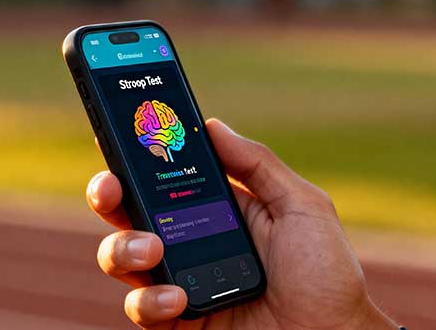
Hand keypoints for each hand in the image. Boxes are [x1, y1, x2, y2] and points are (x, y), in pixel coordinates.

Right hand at [86, 118, 397, 329]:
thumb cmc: (327, 274)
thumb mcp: (303, 208)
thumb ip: (258, 166)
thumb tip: (213, 126)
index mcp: (222, 208)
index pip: (169, 176)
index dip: (139, 155)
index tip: (121, 133)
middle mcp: (194, 241)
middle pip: (130, 211)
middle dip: (108, 193)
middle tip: (110, 188)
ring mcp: (182, 282)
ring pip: (121, 257)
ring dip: (123, 248)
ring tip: (154, 250)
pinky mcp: (178, 323)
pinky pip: (141, 308)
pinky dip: (150, 301)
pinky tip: (177, 299)